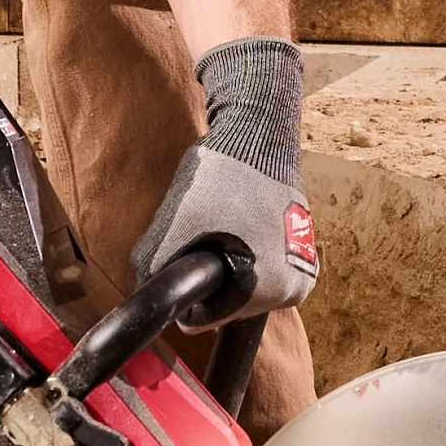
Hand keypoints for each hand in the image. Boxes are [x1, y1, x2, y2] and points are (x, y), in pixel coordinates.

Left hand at [133, 37, 318, 315]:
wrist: (260, 128)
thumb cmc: (222, 175)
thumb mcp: (175, 224)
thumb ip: (153, 266)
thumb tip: (143, 288)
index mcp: (270, 291)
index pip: (204, 316)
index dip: (184, 286)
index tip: (185, 249)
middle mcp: (295, 288)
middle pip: (225, 302)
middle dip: (207, 273)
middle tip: (204, 230)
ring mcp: (302, 267)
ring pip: (239, 283)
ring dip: (223, 261)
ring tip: (222, 220)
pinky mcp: (301, 246)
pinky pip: (256, 265)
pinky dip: (240, 249)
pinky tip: (237, 217)